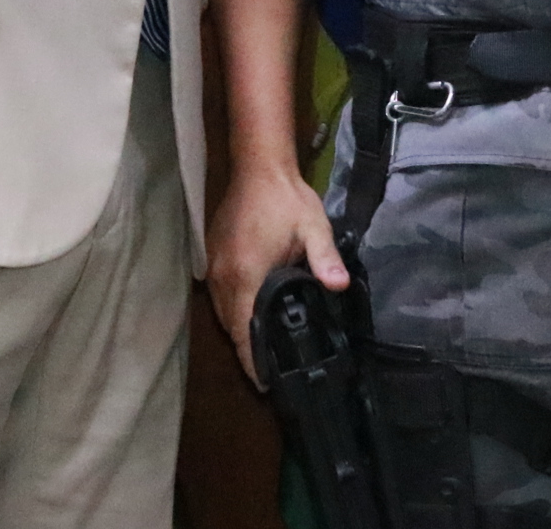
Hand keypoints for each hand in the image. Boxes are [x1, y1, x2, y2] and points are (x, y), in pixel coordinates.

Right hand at [206, 160, 349, 384]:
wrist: (257, 166)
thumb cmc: (287, 199)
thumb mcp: (314, 228)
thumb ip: (325, 259)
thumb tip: (339, 286)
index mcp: (246, 274)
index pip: (244, 330)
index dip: (253, 361)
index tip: (265, 385)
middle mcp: (223, 276)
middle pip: (230, 327)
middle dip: (247, 352)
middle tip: (269, 373)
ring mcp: (213, 266)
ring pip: (221, 313)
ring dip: (238, 332)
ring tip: (260, 352)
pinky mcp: (211, 257)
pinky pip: (218, 296)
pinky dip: (231, 312)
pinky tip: (249, 316)